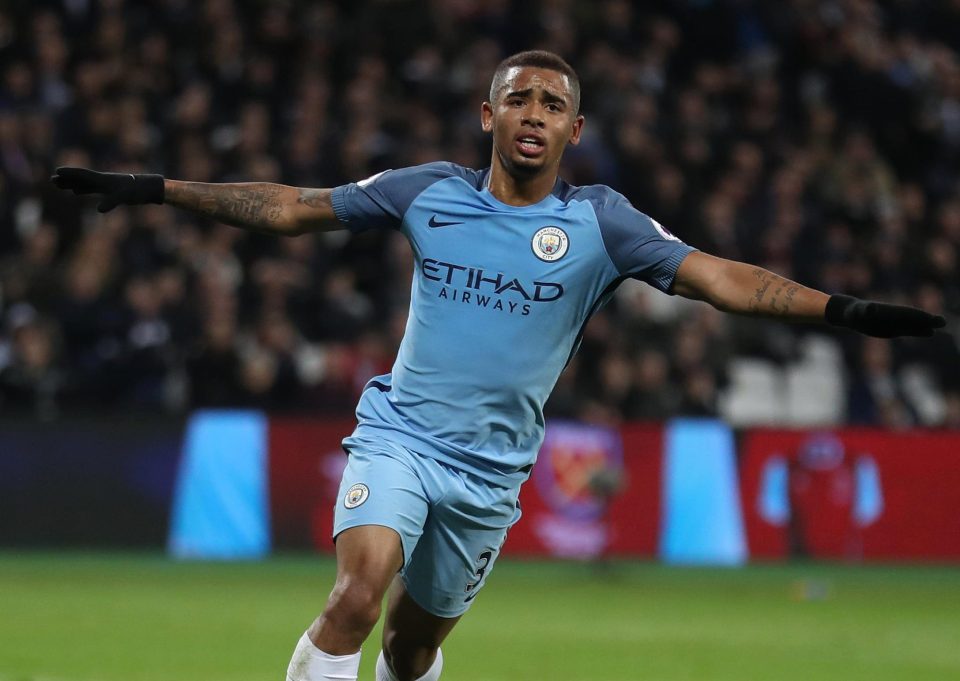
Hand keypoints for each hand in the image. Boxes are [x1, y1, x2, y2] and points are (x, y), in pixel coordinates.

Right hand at [50, 167, 164, 212]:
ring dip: (72, 184)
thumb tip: (99, 210)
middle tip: (52, 180)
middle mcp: (103, 180)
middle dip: (66, 179)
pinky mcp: (110, 190)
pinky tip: (77, 192)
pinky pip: (92, 189)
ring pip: (84, 184)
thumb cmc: (138, 191)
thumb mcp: (124, 197)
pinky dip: (83, 190)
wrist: (149, 189)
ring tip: (59, 185)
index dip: (70, 173)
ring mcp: (106, 185)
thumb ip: (111, 202)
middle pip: (80, 179)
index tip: (57, 172)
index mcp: (103, 180)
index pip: (83, 175)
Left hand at [826, 294, 945, 337]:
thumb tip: (872, 309)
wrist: (850, 313)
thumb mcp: (859, 312)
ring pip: (913, 324)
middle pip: (913, 319)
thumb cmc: (853, 312)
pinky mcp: (892, 329)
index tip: (932, 319)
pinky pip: (908, 330)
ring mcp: (895, 322)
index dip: (919, 317)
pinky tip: (930, 332)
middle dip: (927, 320)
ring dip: (926, 326)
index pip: (907, 314)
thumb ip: (866, 311)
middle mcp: (894, 316)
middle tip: (943, 322)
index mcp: (889, 312)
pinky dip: (918, 331)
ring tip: (940, 326)